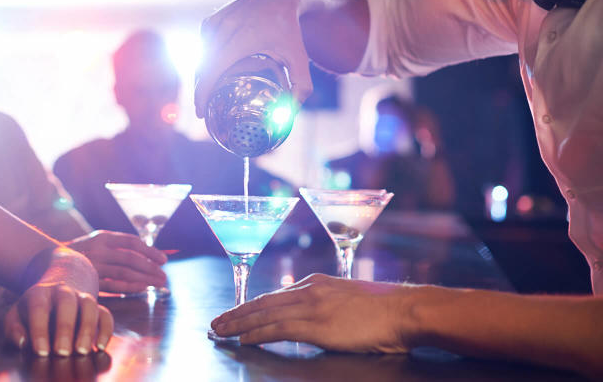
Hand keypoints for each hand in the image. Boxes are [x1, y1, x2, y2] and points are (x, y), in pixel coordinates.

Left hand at [3, 249, 112, 356]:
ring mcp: (82, 297)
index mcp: (40, 293)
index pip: (39, 307)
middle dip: (65, 328)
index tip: (41, 351)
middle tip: (62, 353)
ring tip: (82, 351)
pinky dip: (106, 330)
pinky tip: (100, 347)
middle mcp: (63, 292)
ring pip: (90, 305)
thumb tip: (22, 342)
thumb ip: (13, 329)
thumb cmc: (32, 310)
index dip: (40, 329)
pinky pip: (106, 314)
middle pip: (67, 303)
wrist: (57, 287)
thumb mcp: (16, 315)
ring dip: (88, 328)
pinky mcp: (97, 307)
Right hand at [67, 231, 167, 293]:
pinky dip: (130, 287)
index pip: (131, 242)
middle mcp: (98, 250)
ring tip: (159, 282)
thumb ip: (118, 247)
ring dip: (145, 278)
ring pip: (125, 272)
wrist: (50, 260)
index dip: (150, 251)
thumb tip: (148, 254)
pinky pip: (114, 285)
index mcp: (103, 237)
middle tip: (164, 275)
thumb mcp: (98, 242)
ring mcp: (93, 266)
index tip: (163, 259)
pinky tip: (143, 288)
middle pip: (130, 258)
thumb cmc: (82, 252)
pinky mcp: (90, 281)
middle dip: (150, 267)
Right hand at [194, 0, 312, 117]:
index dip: (202, 94)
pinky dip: (203, 61)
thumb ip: (301, 87)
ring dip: (200, 76)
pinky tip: (209, 72)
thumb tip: (290, 116)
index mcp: (242, 38)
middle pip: (202, 67)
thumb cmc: (290, 30)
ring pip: (200, 57)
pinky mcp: (211, 20)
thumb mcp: (300, 58)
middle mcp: (225, 28)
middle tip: (204, 109)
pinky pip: (202, 46)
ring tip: (206, 92)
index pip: (212, 70)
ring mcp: (215, 22)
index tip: (201, 112)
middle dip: (199, 91)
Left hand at [210, 273, 414, 352]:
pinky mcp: (317, 325)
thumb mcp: (352, 300)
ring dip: (239, 323)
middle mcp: (311, 290)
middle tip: (217, 320)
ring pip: (265, 313)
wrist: (406, 311)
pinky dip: (257, 333)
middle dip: (238, 312)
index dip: (254, 305)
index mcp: (318, 283)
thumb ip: (330, 305)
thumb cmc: (387, 311)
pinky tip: (243, 338)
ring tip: (221, 330)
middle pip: (264, 301)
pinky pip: (278, 328)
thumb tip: (319, 319)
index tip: (238, 312)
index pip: (277, 295)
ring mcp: (313, 306)